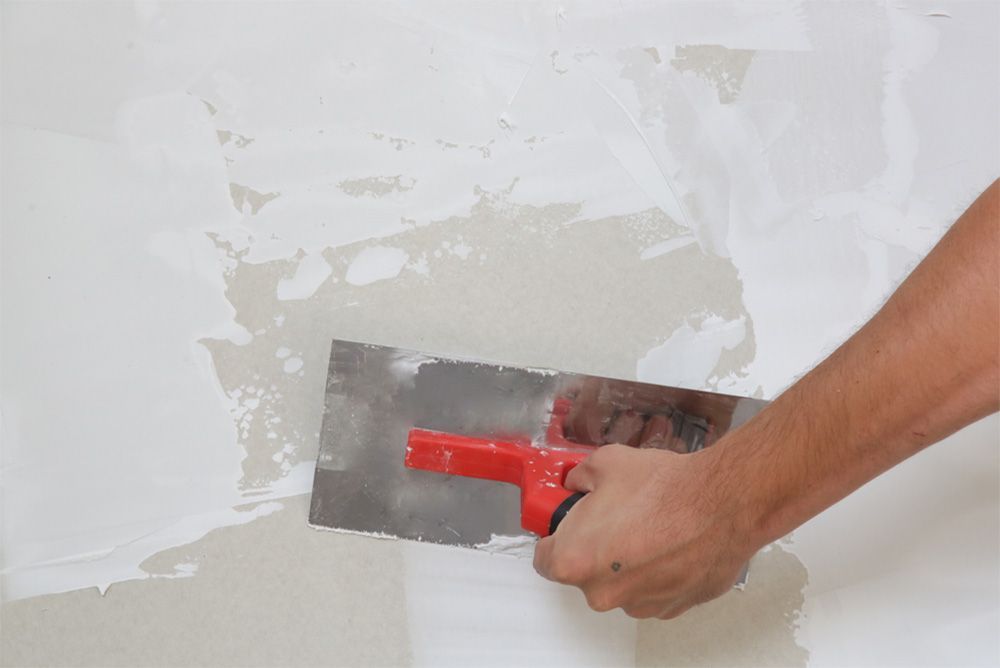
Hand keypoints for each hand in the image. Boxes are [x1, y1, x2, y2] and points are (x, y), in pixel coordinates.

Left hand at [533, 443, 756, 618]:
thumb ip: (578, 478)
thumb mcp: (604, 464)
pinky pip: (652, 589)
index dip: (555, 537)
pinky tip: (671, 542)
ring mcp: (638, 603)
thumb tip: (576, 483)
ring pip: (620, 582)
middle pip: (584, 572)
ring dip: (628, 561)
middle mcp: (602, 591)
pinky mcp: (670, 607)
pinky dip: (657, 570)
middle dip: (595, 546)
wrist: (721, 504)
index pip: (543, 559)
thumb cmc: (664, 489)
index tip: (566, 525)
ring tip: (650, 526)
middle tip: (615, 517)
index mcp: (574, 560)